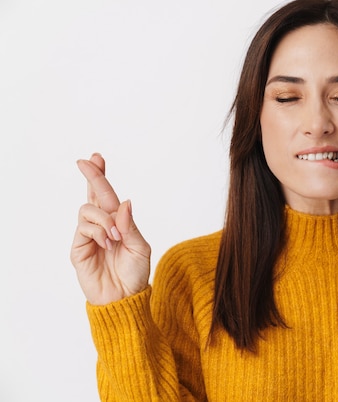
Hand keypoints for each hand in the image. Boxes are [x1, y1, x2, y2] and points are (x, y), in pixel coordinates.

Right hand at [70, 153, 150, 304]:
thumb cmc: (135, 274)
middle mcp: (103, 225)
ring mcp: (89, 235)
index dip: (101, 176)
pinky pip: (84, 228)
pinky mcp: (79, 248)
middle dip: (91, 176)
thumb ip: (131, 226)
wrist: (124, 297)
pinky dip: (98, 232)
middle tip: (87, 162)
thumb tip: (125, 202)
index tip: (97, 158)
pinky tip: (106, 244)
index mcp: (119, 222)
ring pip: (88, 210)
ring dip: (104, 219)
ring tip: (115, 237)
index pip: (108, 195)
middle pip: (92, 195)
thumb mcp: (140, 247)